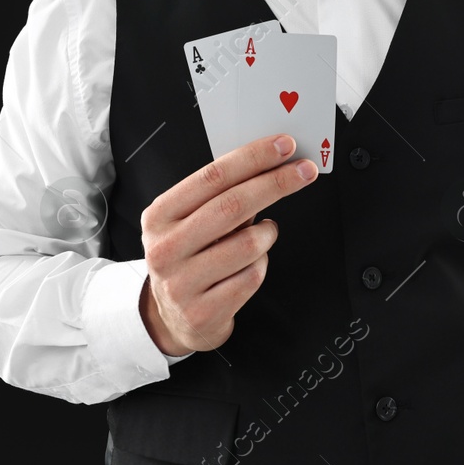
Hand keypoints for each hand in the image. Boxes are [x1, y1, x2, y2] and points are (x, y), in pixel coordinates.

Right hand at [138, 134, 316, 354]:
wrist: (174, 318)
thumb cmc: (189, 258)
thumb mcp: (188, 222)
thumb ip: (219, 195)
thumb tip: (267, 162)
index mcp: (160, 216)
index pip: (212, 177)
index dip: (253, 158)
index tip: (283, 146)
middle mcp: (165, 248)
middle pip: (233, 205)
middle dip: (276, 183)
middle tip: (303, 172)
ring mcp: (181, 283)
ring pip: (249, 245)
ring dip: (268, 233)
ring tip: (263, 233)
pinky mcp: (203, 311)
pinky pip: (253, 277)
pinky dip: (261, 265)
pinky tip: (250, 265)